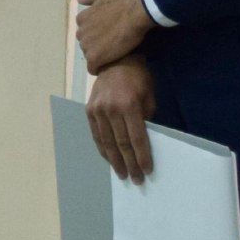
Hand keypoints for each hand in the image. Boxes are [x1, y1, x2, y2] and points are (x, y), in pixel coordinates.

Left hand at [75, 0, 153, 74]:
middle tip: (112, 45)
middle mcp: (80, 33)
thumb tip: (78, 0)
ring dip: (99, 56)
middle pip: (86, 44)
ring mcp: (86, 46)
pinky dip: (99, 68)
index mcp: (82, 19)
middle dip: (96, 45)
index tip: (106, 35)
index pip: (85, 32)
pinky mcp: (94, 58)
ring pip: (89, 56)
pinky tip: (109, 66)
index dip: (96, 35)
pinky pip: (92, 68)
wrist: (134, 15)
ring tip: (113, 55)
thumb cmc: (121, 3)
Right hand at [87, 55, 157, 183]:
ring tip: (122, 174)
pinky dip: (103, 149)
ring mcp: (97, 111)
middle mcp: (111, 109)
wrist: (116, 60)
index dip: (142, 156)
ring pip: (106, 143)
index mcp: (129, 105)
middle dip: (130, 164)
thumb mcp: (149, 96)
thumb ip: (147, 119)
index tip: (147, 170)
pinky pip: (96, 135)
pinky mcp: (89, 111)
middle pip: (121, 144)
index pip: (137, 138)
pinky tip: (109, 160)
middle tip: (136, 179)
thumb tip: (145, 142)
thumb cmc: (138, 78)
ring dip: (115, 161)